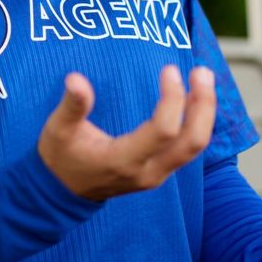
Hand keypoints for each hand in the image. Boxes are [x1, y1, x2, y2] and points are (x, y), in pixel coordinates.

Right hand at [37, 65, 216, 200]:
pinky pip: (188, 148)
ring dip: (204, 112)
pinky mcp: (159, 172)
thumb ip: (71, 106)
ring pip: (195, 146)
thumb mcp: (58, 129)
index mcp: (123, 161)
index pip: (163, 131)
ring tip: (203, 79)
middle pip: (192, 142)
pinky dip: (197, 122)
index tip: (169, 70)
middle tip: (202, 71)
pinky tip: (195, 98)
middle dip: (203, 105)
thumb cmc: (60, 156)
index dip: (172, 99)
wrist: (61, 191)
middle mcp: (147, 172)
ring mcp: (156, 175)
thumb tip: (75, 79)